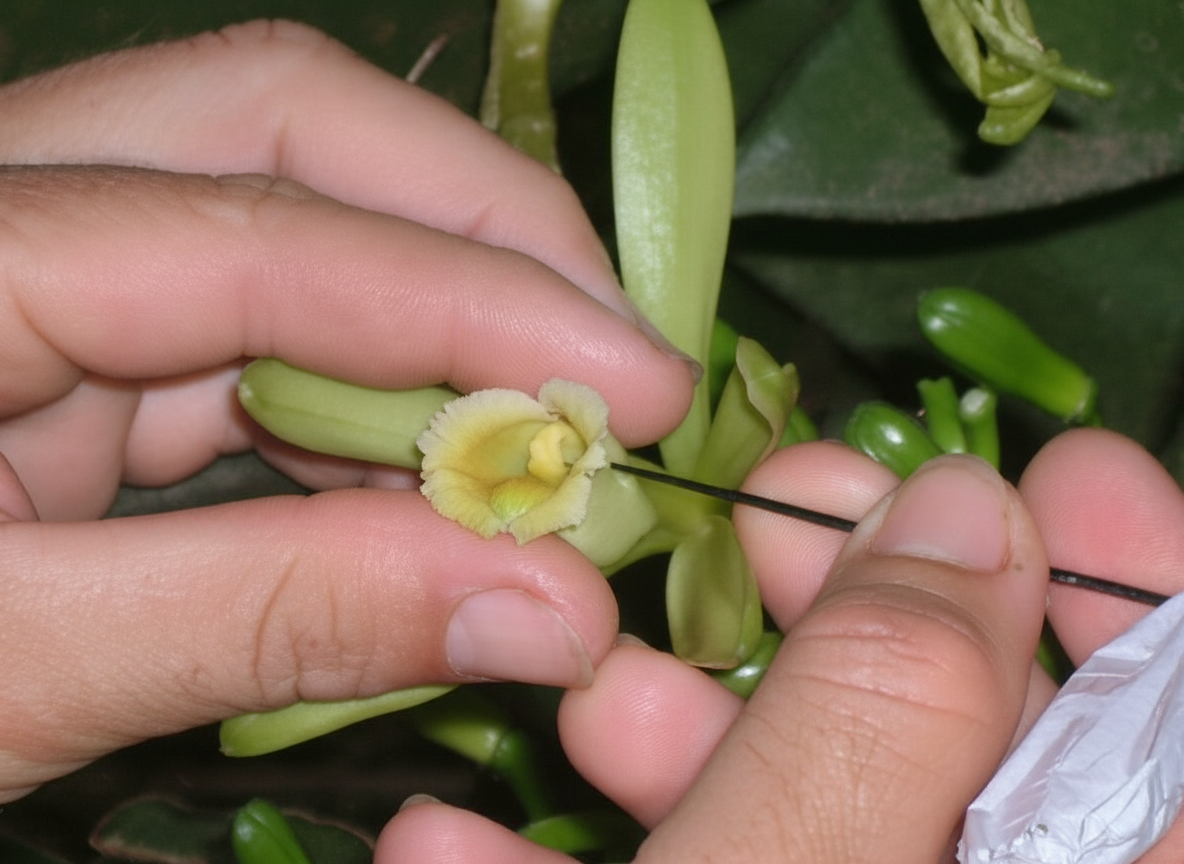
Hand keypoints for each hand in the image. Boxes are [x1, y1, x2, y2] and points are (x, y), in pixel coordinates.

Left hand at [0, 21, 694, 801]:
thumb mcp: (3, 675)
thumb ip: (276, 619)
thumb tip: (542, 609)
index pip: (264, 228)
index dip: (483, 302)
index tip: (644, 387)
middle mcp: (2, 209)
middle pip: (287, 127)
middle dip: (480, 233)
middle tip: (611, 364)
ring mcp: (40, 266)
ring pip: (290, 219)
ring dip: (442, 324)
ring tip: (548, 435)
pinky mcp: (71, 342)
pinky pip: (260, 326)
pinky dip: (375, 394)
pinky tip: (439, 471)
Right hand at [378, 429, 1183, 862]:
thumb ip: (881, 720)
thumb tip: (957, 513)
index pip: (1172, 731)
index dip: (1138, 592)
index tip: (1067, 465)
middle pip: (970, 740)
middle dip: (859, 609)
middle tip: (775, 504)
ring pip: (809, 809)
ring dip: (683, 734)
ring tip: (580, 679)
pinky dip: (583, 863)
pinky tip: (456, 844)